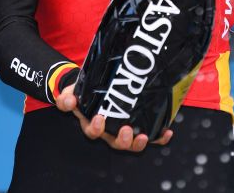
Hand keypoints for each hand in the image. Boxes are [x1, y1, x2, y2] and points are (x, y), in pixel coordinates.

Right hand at [54, 85, 173, 150]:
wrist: (95, 89)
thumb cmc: (83, 94)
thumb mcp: (72, 93)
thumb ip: (67, 97)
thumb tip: (69, 100)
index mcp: (93, 125)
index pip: (93, 132)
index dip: (96, 128)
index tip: (99, 119)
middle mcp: (109, 132)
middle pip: (116, 143)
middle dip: (122, 140)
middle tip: (127, 130)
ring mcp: (123, 130)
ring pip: (131, 143)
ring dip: (138, 143)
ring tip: (145, 136)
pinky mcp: (138, 126)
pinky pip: (150, 135)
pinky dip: (158, 137)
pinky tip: (166, 131)